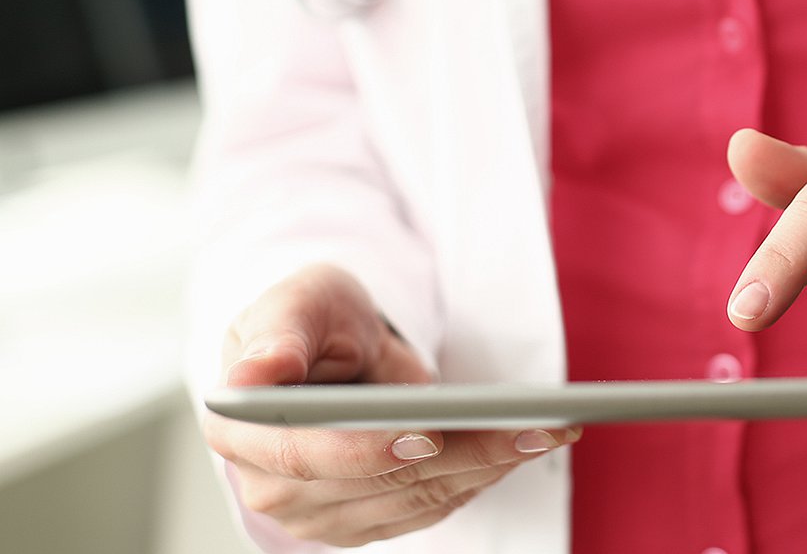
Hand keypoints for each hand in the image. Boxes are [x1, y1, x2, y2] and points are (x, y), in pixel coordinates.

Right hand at [203, 264, 580, 546]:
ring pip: (417, 499)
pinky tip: (521, 447)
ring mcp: (317, 514)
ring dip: (489, 467)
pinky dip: (482, 478)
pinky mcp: (362, 521)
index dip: (367, 452)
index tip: (428, 436)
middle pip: (381, 483)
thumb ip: (276, 336)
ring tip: (546, 432)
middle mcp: (272, 487)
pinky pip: (430, 507)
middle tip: (532, 427)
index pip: (306, 455)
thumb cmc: (309, 318)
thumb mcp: (296, 302)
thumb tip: (253, 375)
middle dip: (464, 454)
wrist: (325, 349)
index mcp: (240, 431)